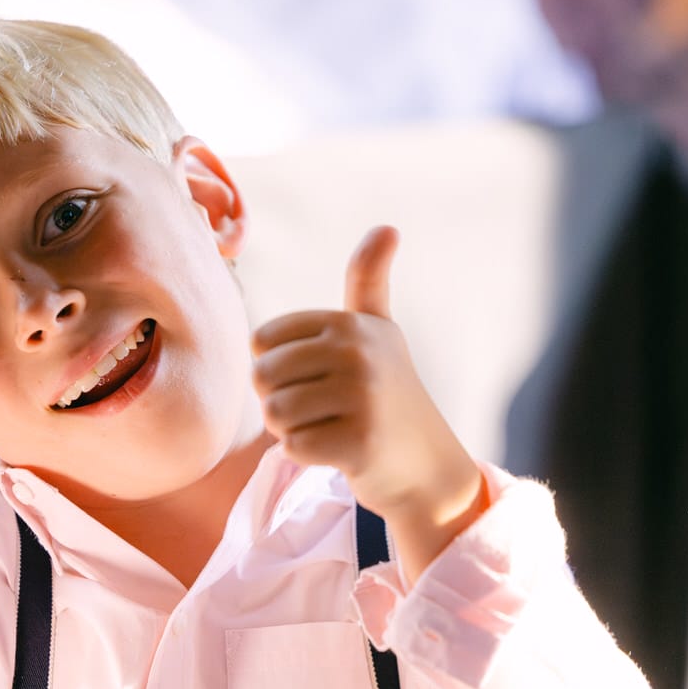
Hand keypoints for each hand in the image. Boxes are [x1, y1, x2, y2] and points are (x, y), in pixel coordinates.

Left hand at [251, 226, 485, 578]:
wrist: (425, 462)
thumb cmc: (388, 391)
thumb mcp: (379, 330)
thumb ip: (369, 280)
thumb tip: (387, 226)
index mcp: (350, 324)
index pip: (262, 341)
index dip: (277, 367)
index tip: (316, 376)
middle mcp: (357, 354)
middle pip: (263, 377)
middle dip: (279, 401)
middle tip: (319, 409)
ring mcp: (361, 398)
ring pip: (274, 414)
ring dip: (290, 430)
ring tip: (327, 427)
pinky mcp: (358, 443)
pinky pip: (292, 448)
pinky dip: (306, 455)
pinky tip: (337, 450)